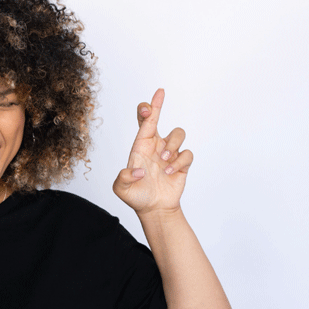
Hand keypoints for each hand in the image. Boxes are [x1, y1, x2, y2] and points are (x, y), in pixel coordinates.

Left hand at [112, 89, 192, 215]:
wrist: (153, 209)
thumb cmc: (136, 196)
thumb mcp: (121, 189)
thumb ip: (123, 178)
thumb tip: (138, 170)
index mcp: (141, 146)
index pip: (144, 122)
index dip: (147, 109)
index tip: (148, 106)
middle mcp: (156, 146)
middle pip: (160, 118)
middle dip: (158, 106)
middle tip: (157, 99)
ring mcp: (170, 153)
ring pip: (177, 133)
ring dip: (172, 145)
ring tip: (163, 161)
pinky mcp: (182, 163)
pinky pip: (187, 153)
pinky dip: (179, 162)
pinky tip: (169, 172)